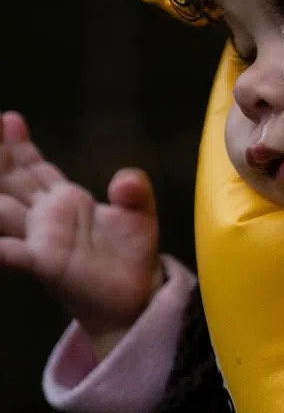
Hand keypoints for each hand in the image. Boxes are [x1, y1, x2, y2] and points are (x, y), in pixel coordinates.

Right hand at [0, 111, 162, 359]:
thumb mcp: (140, 214)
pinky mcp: (46, 265)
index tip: (9, 118)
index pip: (35, 168)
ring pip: (5, 211)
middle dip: (0, 158)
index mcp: (65, 200)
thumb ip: (134, 192)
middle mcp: (46, 217)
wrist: (135, 294)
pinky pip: (15, 254)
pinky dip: (2, 248)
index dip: (20, 145)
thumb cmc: (131, 252)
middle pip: (12, 181)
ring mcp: (41, 240)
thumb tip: (126, 177)